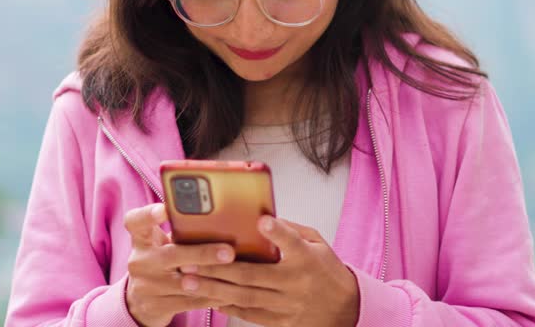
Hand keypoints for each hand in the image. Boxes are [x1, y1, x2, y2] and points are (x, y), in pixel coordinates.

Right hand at [123, 203, 237, 326]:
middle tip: (228, 252)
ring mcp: (145, 286)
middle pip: (171, 255)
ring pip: (184, 283)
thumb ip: (180, 233)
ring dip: (212, 278)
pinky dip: (210, 296)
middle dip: (202, 254)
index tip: (164, 209)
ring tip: (236, 274)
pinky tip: (228, 292)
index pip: (136, 221)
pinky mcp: (155, 306)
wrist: (142, 300)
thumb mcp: (162, 245)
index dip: (148, 214)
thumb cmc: (162, 262)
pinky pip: (189, 302)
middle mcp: (140, 261)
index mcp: (141, 240)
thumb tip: (221, 221)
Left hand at [188, 216, 359, 326]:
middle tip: (190, 260)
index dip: (278, 232)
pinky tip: (208, 298)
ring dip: (214, 289)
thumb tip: (260, 218)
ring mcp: (287, 305)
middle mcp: (295, 282)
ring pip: (244, 297)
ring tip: (188, 281)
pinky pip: (249, 315)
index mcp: (307, 259)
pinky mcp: (281, 322)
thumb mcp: (318, 244)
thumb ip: (291, 232)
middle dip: (218, 268)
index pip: (292, 243)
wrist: (346, 310)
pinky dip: (227, 306)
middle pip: (252, 275)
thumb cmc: (327, 271)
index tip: (262, 221)